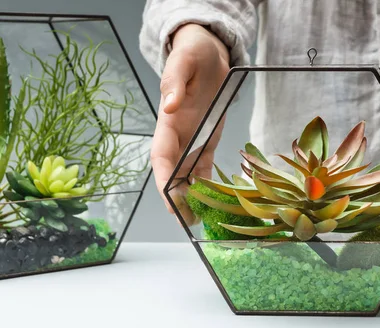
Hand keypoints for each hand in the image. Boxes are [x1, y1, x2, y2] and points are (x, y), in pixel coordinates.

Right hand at [151, 23, 229, 222]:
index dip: (164, 176)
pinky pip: (206, 167)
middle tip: (186, 220)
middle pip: (173, 172)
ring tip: (201, 220)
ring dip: (192, 197)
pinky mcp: (208, 140)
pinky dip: (208, 184)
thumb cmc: (192, 53)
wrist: (207, 51)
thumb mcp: (183, 61)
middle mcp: (178, 135)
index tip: (168, 196)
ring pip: (188, 174)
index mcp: (168, 121)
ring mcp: (192, 140)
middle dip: (176, 197)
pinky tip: (214, 201)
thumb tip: (169, 106)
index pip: (161, 155)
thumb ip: (174, 83)